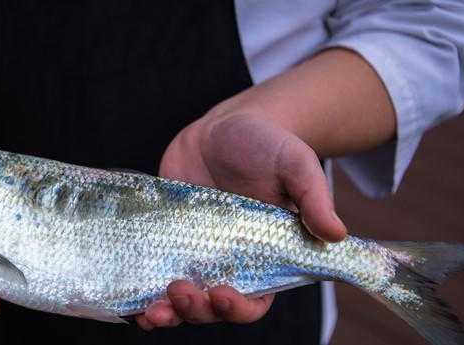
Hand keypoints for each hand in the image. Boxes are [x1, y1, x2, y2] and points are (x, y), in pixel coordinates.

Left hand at [135, 113, 347, 329]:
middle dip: (194, 310)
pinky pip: (149, 273)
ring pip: (176, 299)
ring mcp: (190, 253)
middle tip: (179, 291)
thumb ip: (314, 197)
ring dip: (163, 312)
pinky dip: (137, 292)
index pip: (253, 299)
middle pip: (209, 307)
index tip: (222, 294)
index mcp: (261, 257)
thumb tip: (336, 234)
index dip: (237, 307)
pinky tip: (127, 301)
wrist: (225, 127)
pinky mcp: (162, 238)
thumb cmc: (268, 146)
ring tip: (150, 310)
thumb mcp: (295, 164)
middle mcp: (224, 263)